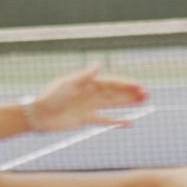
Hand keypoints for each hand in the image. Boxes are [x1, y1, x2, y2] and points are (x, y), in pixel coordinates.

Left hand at [28, 63, 148, 131]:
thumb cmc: (51, 96)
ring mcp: (89, 106)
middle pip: (115, 93)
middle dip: (130, 93)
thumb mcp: (68, 84)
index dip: (125, 84)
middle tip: (148, 94)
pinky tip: (129, 122)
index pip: (111, 83)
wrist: (38, 115)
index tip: (139, 86)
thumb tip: (100, 64)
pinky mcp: (86, 119)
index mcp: (87, 83)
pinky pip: (105, 120)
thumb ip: (86, 76)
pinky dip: (116, 121)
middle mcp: (90, 93)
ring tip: (143, 102)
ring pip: (113, 104)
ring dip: (127, 103)